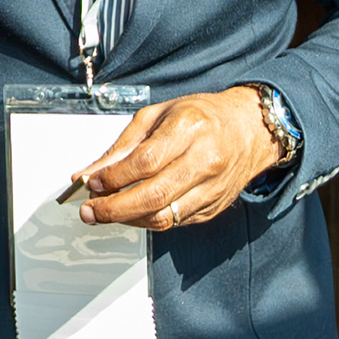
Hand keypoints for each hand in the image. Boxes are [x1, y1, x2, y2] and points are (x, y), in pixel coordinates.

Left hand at [69, 89, 281, 229]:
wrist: (249, 130)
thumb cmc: (202, 117)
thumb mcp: (157, 116)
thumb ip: (122, 147)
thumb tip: (91, 173)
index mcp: (189, 128)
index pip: (145, 162)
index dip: (114, 177)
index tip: (91, 183)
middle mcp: (204, 160)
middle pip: (154, 196)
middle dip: (114, 209)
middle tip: (90, 211)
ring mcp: (212, 188)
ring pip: (164, 217)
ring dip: (128, 219)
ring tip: (106, 213)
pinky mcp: (213, 207)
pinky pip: (174, 222)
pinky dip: (148, 220)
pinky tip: (133, 212)